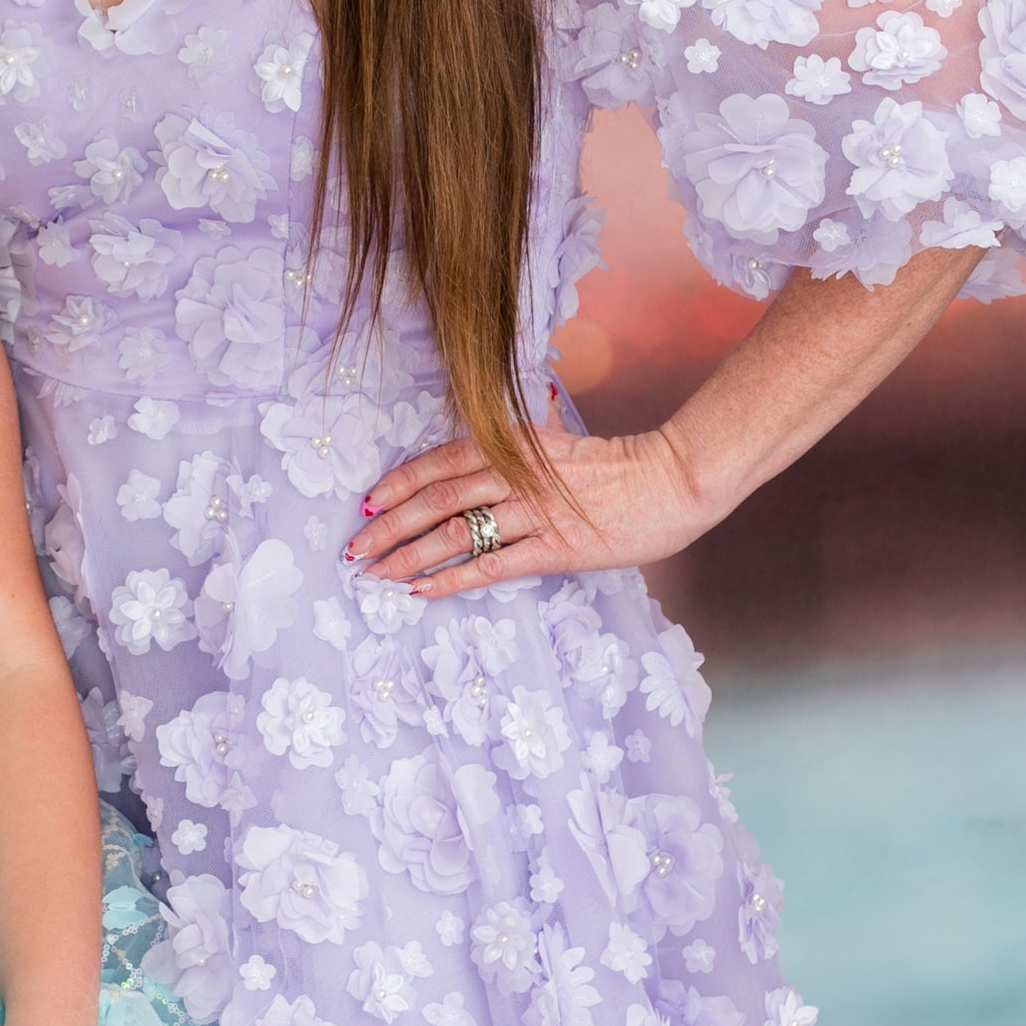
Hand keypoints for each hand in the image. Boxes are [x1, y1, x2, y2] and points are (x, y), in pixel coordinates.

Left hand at [348, 421, 714, 596]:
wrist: (670, 479)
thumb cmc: (618, 463)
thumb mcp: (561, 440)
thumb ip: (523, 440)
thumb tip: (499, 434)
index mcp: (512, 444)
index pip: (440, 462)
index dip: (399, 482)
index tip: (368, 502)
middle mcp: (514, 475)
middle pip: (435, 500)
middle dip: (389, 526)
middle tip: (355, 548)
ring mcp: (533, 513)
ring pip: (454, 534)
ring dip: (408, 556)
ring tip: (376, 574)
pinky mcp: (553, 549)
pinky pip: (491, 567)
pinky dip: (452, 580)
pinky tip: (422, 592)